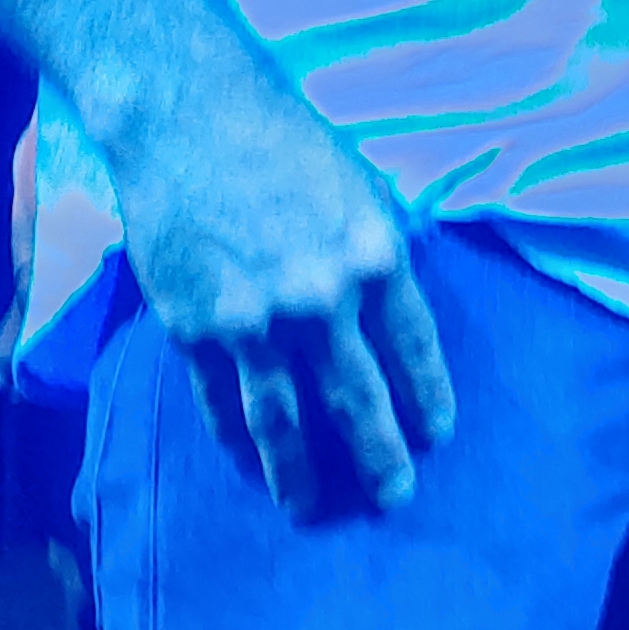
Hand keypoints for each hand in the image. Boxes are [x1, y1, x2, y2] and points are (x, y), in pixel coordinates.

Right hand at [105, 61, 454, 520]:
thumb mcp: (365, 188)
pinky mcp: (196, 328)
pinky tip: (252, 465)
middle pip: (359, 400)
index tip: (436, 436)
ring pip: (286, 421)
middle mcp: (323, 299)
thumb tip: (400, 310)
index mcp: (378, 259)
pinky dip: (239, 441)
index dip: (427, 400)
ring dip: (302, 474)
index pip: (416, 350)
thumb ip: (385, 252)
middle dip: (380, 457)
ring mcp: (255, 320)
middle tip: (394, 497)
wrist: (192, 119)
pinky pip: (223, 403)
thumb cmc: (289, 143)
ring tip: (313, 509)